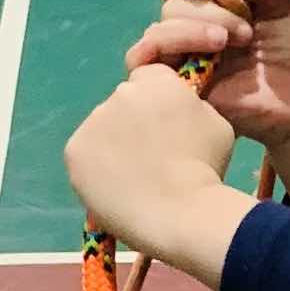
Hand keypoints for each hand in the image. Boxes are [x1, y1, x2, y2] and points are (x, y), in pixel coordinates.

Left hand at [65, 61, 242, 269]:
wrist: (179, 212)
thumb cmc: (206, 169)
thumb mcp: (215, 122)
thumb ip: (190, 107)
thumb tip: (175, 113)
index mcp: (157, 81)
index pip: (149, 78)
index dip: (156, 103)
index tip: (163, 129)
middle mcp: (121, 93)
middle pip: (123, 103)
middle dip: (133, 123)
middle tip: (149, 159)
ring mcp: (94, 121)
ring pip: (102, 129)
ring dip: (113, 146)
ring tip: (132, 179)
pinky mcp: (75, 150)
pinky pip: (85, 155)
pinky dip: (96, 169)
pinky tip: (114, 188)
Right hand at [127, 0, 289, 151]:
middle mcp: (191, 22)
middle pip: (172, 3)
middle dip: (208, 10)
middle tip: (245, 31)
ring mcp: (181, 54)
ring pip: (158, 30)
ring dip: (190, 31)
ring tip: (228, 43)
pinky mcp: (175, 83)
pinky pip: (143, 61)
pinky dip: (158, 52)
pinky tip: (192, 59)